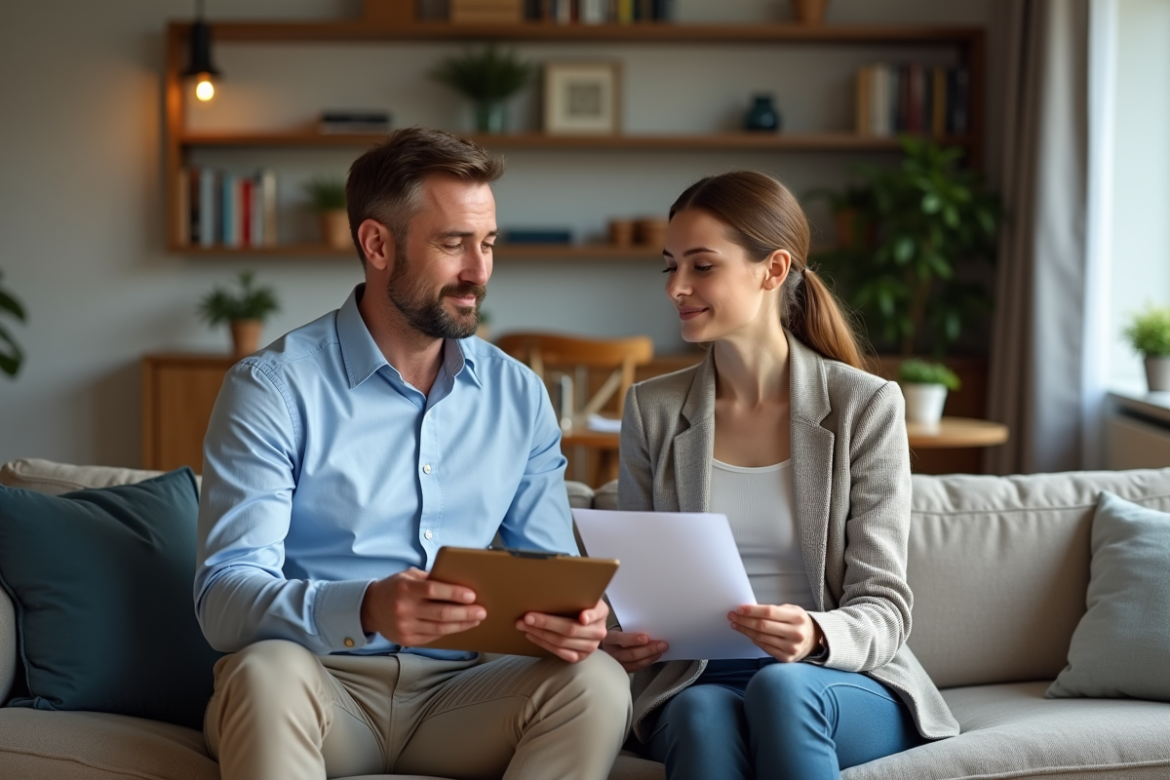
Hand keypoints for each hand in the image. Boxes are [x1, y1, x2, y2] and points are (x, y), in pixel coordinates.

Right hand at [360, 567, 485, 646]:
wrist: (370, 608)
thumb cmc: (396, 588)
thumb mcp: (409, 576)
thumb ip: (430, 579)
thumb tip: (459, 583)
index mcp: (405, 588)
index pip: (433, 590)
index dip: (454, 593)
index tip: (472, 595)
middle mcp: (404, 609)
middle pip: (440, 613)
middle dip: (465, 613)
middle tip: (482, 611)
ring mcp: (405, 627)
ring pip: (440, 628)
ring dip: (461, 624)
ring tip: (476, 619)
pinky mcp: (407, 640)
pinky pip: (433, 637)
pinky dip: (449, 631)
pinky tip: (460, 626)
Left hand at [515, 598, 609, 662]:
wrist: (586, 621)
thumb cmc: (580, 605)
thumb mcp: (583, 595)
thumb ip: (575, 594)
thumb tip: (557, 590)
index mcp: (601, 612)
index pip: (596, 613)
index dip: (589, 616)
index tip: (582, 618)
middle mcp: (598, 631)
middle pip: (570, 629)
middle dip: (546, 623)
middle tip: (527, 617)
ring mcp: (590, 647)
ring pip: (562, 642)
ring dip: (540, 634)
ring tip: (524, 626)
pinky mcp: (580, 657)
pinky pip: (560, 653)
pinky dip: (543, 644)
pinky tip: (532, 635)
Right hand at [602, 630, 667, 672]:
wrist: (609, 645)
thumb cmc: (618, 634)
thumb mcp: (620, 628)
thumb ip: (630, 629)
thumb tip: (650, 628)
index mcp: (608, 638)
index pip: (620, 638)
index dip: (633, 639)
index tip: (646, 638)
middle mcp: (610, 653)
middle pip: (630, 654)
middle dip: (648, 649)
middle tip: (662, 644)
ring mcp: (616, 664)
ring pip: (635, 663)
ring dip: (651, 656)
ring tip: (662, 650)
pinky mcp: (623, 670)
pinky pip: (637, 668)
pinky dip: (648, 661)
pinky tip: (656, 656)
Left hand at [729, 603, 823, 662]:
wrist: (814, 640)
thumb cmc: (798, 622)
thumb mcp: (791, 610)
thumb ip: (773, 610)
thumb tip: (748, 610)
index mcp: (798, 617)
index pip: (769, 612)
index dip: (752, 610)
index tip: (739, 608)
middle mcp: (796, 634)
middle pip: (763, 626)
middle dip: (744, 620)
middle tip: (732, 616)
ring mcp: (791, 648)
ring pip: (761, 638)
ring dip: (745, 630)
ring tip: (736, 624)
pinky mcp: (786, 658)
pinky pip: (764, 647)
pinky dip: (754, 640)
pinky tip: (747, 633)